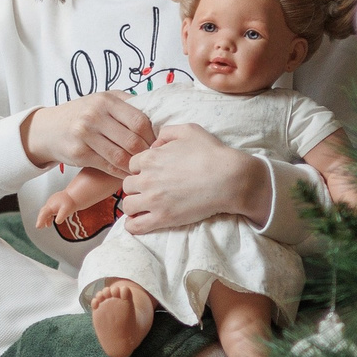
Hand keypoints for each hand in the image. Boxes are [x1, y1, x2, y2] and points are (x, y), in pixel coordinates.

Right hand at [21, 92, 153, 174]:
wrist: (49, 128)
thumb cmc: (81, 114)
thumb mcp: (102, 100)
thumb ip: (127, 104)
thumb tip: (157, 115)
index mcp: (106, 100)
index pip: (139, 120)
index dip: (152, 135)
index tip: (157, 144)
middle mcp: (94, 116)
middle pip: (132, 140)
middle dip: (145, 153)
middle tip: (152, 159)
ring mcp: (85, 135)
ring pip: (120, 156)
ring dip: (134, 165)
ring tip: (141, 168)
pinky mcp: (79, 153)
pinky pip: (108, 166)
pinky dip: (121, 172)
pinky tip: (127, 173)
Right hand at [39, 189, 78, 232]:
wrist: (74, 195)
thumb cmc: (70, 202)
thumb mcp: (66, 211)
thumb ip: (61, 217)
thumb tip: (57, 222)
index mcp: (51, 206)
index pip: (43, 214)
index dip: (40, 221)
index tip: (38, 227)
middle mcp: (49, 204)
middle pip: (42, 213)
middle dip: (40, 220)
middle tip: (39, 227)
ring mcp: (51, 202)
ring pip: (46, 211)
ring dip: (45, 218)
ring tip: (47, 225)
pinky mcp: (55, 203)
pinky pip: (49, 210)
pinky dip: (49, 216)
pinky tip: (52, 219)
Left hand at [118, 123, 267, 233]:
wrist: (228, 179)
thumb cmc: (211, 153)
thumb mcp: (189, 130)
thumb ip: (166, 133)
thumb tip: (154, 145)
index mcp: (150, 158)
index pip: (132, 165)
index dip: (142, 169)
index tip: (152, 174)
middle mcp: (147, 179)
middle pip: (128, 185)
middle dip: (137, 187)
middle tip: (151, 190)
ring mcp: (153, 200)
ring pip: (128, 205)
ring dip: (134, 205)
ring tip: (145, 206)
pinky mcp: (163, 218)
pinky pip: (135, 226)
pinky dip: (133, 225)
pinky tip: (139, 221)